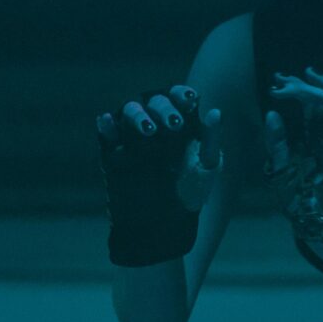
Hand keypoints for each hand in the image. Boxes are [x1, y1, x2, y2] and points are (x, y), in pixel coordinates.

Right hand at [94, 84, 223, 214]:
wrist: (164, 226)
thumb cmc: (190, 196)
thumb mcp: (206, 169)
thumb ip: (210, 141)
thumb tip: (216, 111)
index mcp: (179, 127)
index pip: (177, 99)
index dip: (181, 95)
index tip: (190, 100)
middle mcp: (156, 127)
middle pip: (155, 103)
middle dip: (163, 108)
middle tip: (174, 124)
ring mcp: (133, 139)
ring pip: (130, 112)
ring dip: (138, 114)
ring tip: (149, 130)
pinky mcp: (113, 154)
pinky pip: (107, 134)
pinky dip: (106, 125)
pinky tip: (108, 120)